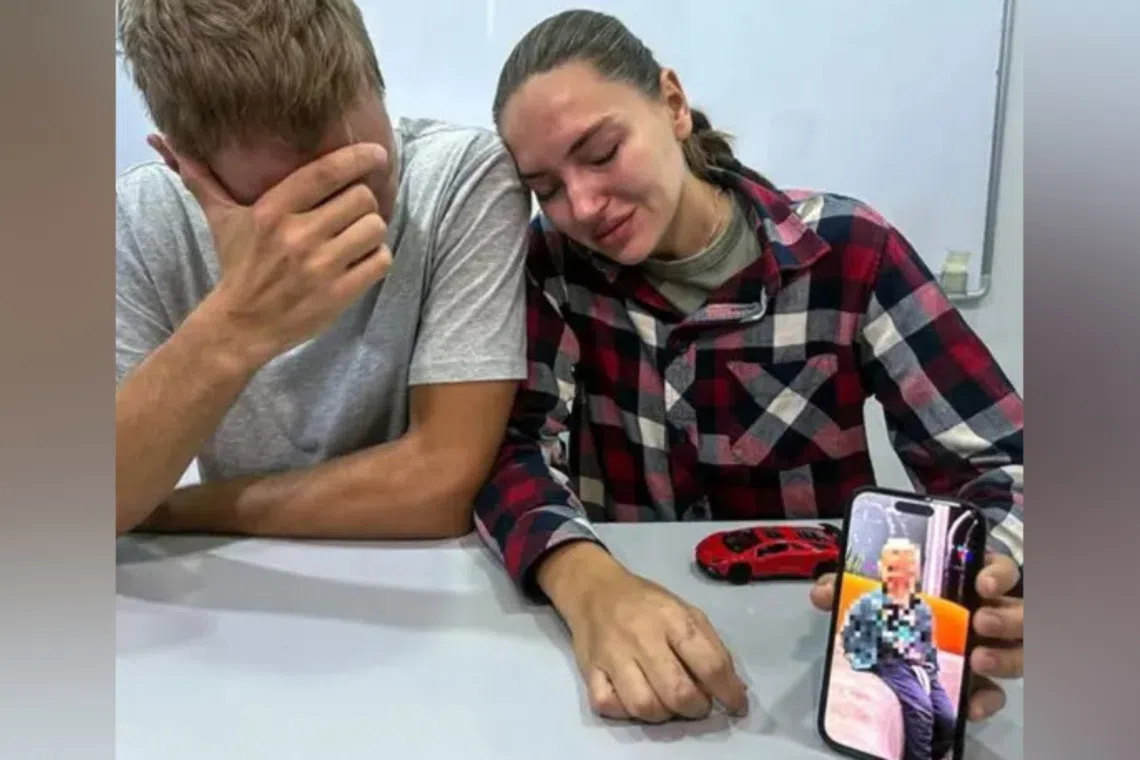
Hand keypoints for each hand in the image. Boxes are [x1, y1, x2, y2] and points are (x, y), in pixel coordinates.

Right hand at [150, 134, 392, 367]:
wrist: (241, 325)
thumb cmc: (238, 265)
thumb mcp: (222, 219)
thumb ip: (204, 179)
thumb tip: (167, 140)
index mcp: (272, 210)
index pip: (325, 172)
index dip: (357, 157)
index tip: (377, 154)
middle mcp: (296, 236)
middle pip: (361, 198)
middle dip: (364, 202)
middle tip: (354, 212)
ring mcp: (319, 267)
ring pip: (375, 228)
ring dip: (372, 231)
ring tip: (357, 239)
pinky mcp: (338, 294)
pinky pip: (380, 261)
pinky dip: (377, 259)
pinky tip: (361, 262)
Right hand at [540, 543, 748, 722]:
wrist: (596, 590)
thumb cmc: (648, 604)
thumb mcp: (687, 611)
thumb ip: (711, 647)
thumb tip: (734, 689)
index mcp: (673, 619)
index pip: (709, 664)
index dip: (729, 692)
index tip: (736, 705)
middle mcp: (642, 637)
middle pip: (677, 692)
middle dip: (697, 708)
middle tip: (697, 703)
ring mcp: (613, 656)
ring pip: (643, 706)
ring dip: (663, 714)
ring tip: (667, 702)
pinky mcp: (589, 670)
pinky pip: (608, 706)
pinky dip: (625, 711)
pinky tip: (636, 698)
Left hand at [809, 551, 1023, 721]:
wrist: (895, 655)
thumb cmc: (896, 608)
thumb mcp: (876, 590)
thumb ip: (851, 585)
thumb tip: (824, 593)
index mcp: (967, 580)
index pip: (999, 569)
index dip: (997, 574)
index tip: (982, 584)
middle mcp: (989, 612)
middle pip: (1021, 611)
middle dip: (1007, 617)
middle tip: (980, 622)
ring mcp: (993, 648)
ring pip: (1021, 652)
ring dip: (1005, 657)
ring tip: (978, 661)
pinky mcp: (984, 683)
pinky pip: (997, 694)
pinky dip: (986, 701)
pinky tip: (970, 706)